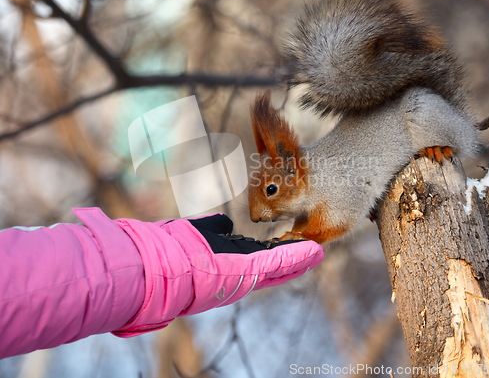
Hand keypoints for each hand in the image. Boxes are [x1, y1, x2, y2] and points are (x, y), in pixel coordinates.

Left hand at [111, 213, 323, 336]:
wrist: (160, 264)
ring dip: (299, 260)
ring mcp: (244, 275)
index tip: (292, 250)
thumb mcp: (202, 234)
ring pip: (278, 268)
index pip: (258, 262)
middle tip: (314, 255)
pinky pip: (275, 263)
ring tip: (318, 253)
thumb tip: (225, 222)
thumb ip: (216, 228)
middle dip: (294, 262)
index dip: (277, 257)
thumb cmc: (176, 249)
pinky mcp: (246, 270)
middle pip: (273, 269)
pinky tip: (312, 251)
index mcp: (228, 266)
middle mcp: (238, 275)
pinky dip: (295, 258)